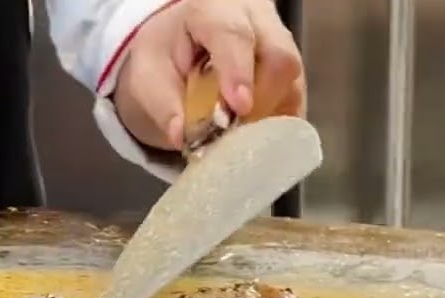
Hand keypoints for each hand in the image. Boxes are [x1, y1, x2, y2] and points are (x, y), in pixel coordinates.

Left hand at [113, 0, 305, 151]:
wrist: (182, 41)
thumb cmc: (166, 53)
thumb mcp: (149, 75)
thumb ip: (162, 104)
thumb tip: (182, 137)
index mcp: (213, 10)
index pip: (234, 35)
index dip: (239, 72)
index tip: (239, 107)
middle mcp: (256, 18)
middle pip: (278, 56)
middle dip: (260, 100)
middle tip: (233, 130)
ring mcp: (278, 39)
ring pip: (293, 79)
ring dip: (268, 114)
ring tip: (238, 134)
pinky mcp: (288, 65)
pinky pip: (295, 95)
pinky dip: (277, 120)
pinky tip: (254, 133)